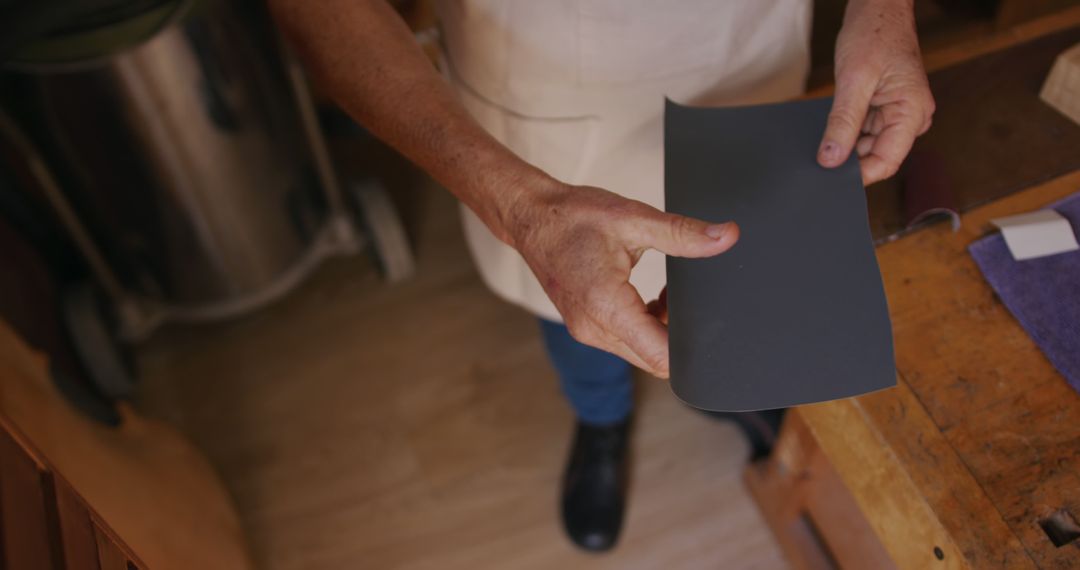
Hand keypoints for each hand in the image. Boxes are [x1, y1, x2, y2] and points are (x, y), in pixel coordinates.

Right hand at [508, 183, 737, 377]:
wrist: (531, 217)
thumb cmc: (573, 216)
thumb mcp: (633, 218)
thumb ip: (682, 233)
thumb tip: (726, 237)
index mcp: (605, 305)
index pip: (661, 356)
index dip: (691, 346)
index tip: (705, 318)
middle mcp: (593, 328)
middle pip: (654, 359)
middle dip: (679, 334)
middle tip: (683, 295)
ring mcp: (587, 331)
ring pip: (641, 352)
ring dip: (662, 329)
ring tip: (665, 291)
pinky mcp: (586, 327)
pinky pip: (626, 342)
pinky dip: (645, 326)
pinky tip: (649, 297)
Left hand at [817, 0, 934, 184]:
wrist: (878, 8)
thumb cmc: (873, 34)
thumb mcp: (854, 80)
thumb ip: (843, 122)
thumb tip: (831, 159)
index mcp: (912, 112)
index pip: (886, 160)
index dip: (858, 175)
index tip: (829, 180)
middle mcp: (912, 116)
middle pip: (878, 155)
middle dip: (849, 161)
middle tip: (818, 161)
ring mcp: (900, 113)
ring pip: (869, 145)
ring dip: (846, 146)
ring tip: (822, 142)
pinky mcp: (886, 108)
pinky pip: (865, 131)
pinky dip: (847, 133)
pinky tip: (830, 131)